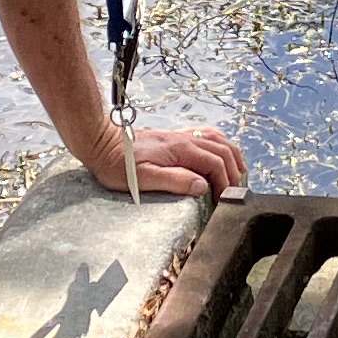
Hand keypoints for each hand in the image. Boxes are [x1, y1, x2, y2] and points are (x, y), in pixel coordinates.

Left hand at [84, 121, 245, 199]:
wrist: (101, 142)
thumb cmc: (118, 164)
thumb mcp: (143, 178)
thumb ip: (175, 181)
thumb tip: (202, 186)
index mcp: (181, 150)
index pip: (216, 164)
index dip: (225, 183)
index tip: (223, 201)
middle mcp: (185, 139)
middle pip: (223, 151)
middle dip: (234, 172)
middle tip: (233, 193)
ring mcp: (181, 136)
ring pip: (219, 141)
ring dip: (232, 157)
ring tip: (236, 175)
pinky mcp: (175, 137)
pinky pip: (207, 135)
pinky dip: (221, 145)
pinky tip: (220, 155)